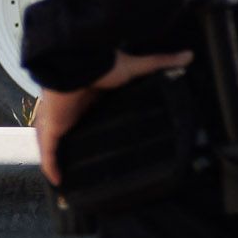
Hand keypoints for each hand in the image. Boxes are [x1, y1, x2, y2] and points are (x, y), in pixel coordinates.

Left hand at [32, 48, 190, 184]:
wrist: (82, 62)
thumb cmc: (106, 64)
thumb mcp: (137, 67)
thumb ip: (160, 63)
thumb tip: (188, 56)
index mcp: (86, 95)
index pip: (82, 113)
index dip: (84, 123)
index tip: (95, 138)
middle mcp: (69, 109)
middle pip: (64, 130)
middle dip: (66, 144)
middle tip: (77, 163)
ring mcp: (58, 119)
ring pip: (51, 142)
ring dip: (55, 157)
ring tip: (64, 175)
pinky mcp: (52, 127)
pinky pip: (48, 152)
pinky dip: (51, 166)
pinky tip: (58, 181)